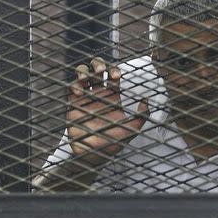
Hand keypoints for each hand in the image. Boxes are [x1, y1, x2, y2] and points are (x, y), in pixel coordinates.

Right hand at [32, 57, 148, 191]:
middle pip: (97, 69)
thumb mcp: (132, 128)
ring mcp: (86, 97)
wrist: (95, 154)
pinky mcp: (73, 104)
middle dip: (98, 64)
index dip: (115, 70)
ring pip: (83, 74)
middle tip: (101, 71)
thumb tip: (146, 99)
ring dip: (84, 70)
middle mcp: (99, 93)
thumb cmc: (115, 141)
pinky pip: (71, 87)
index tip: (117, 76)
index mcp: (113, 96)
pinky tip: (79, 93)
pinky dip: (73, 85)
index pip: (114, 75)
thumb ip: (142, 115)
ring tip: (86, 77)